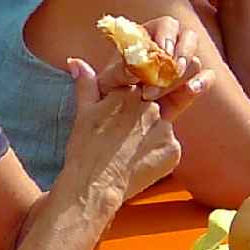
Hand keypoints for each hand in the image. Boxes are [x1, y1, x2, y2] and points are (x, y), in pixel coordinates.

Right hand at [59, 53, 187, 204]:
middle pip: (157, 103)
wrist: (93, 187)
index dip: (140, 92)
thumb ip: (86, 84)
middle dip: (146, 115)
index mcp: (128, 92)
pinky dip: (159, 153)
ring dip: (152, 135)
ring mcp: (164, 127)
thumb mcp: (83, 114)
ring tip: (129, 152)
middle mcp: (150, 105)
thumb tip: (76, 61)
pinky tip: (139, 163)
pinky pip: (170, 146)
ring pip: (164, 125)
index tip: (133, 105)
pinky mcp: (173, 149)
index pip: (143, 81)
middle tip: (127, 136)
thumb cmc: (84, 150)